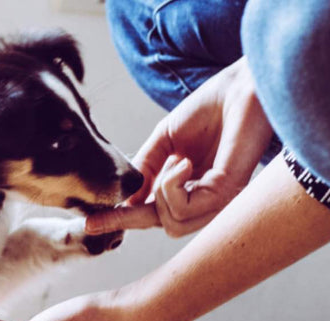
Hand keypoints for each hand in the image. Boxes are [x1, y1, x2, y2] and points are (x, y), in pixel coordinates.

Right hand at [87, 58, 272, 237]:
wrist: (240, 87)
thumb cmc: (211, 108)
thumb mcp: (165, 140)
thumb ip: (145, 168)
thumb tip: (124, 197)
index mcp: (194, 188)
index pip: (156, 213)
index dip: (121, 219)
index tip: (89, 223)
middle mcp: (209, 199)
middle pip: (164, 225)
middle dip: (133, 212)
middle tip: (122, 197)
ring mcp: (220, 199)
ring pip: (173, 222)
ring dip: (162, 191)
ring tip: (176, 160)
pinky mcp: (227, 193)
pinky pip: (185, 208)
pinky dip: (173, 185)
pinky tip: (183, 161)